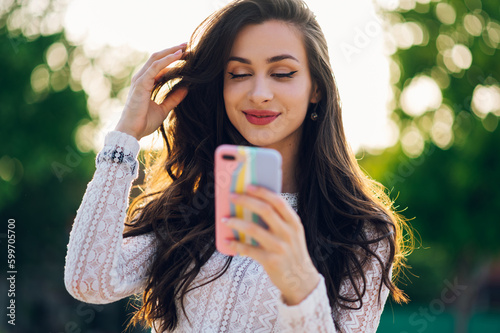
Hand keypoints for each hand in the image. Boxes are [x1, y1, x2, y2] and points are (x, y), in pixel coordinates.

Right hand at [115, 43, 188, 139]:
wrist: (132, 132)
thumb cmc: (144, 122)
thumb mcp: (163, 109)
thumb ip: (173, 98)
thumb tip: (186, 88)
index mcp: (145, 83)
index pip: (159, 65)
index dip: (172, 59)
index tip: (186, 55)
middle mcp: (141, 78)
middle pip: (157, 58)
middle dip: (172, 50)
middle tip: (187, 45)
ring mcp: (140, 79)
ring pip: (156, 59)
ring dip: (171, 52)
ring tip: (185, 47)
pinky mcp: (141, 84)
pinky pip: (155, 67)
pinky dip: (167, 60)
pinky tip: (178, 56)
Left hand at [223, 185, 320, 305]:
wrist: (301, 280)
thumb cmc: (291, 250)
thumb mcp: (292, 233)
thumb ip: (279, 219)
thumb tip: (252, 203)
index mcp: (294, 222)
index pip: (278, 201)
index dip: (262, 192)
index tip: (248, 186)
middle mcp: (288, 233)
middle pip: (265, 210)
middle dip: (246, 201)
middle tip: (232, 196)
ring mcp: (280, 247)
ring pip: (253, 229)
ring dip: (236, 222)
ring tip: (225, 219)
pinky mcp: (271, 261)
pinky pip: (249, 249)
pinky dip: (236, 244)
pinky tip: (227, 241)